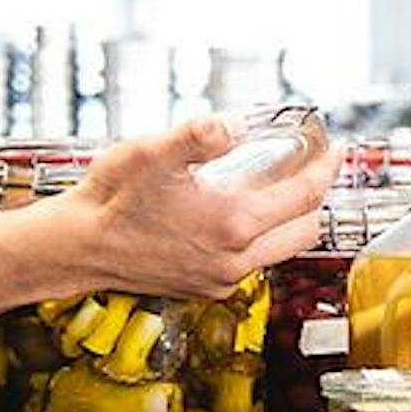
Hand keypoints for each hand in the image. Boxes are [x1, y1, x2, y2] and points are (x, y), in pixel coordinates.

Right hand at [58, 116, 339, 298]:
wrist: (75, 247)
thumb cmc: (110, 199)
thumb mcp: (153, 152)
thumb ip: (199, 135)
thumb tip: (236, 125)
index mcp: (232, 225)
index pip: (304, 196)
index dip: (326, 168)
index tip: (335, 150)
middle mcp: (234, 259)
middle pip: (305, 230)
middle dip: (316, 197)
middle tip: (316, 167)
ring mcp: (220, 278)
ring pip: (280, 249)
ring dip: (289, 219)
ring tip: (284, 187)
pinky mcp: (205, 287)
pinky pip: (252, 262)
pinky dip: (261, 238)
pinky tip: (245, 215)